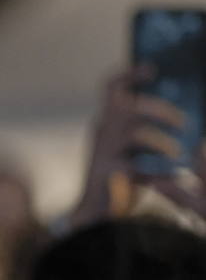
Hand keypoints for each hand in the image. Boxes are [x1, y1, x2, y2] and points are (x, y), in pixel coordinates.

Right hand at [71, 66, 202, 227]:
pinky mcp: (111, 171)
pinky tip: (171, 175)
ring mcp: (104, 151)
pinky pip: (139, 165)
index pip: (112, 88)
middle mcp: (102, 131)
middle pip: (127, 105)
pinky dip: (159, 170)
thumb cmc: (121, 176)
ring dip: (163, 142)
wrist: (97, 210)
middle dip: (160, 111)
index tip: (150, 69)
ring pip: (136, 133)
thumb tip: (180, 115)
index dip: (129, 74)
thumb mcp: (132, 146)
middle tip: (182, 123)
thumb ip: (146, 128)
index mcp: (107, 122)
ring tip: (178, 154)